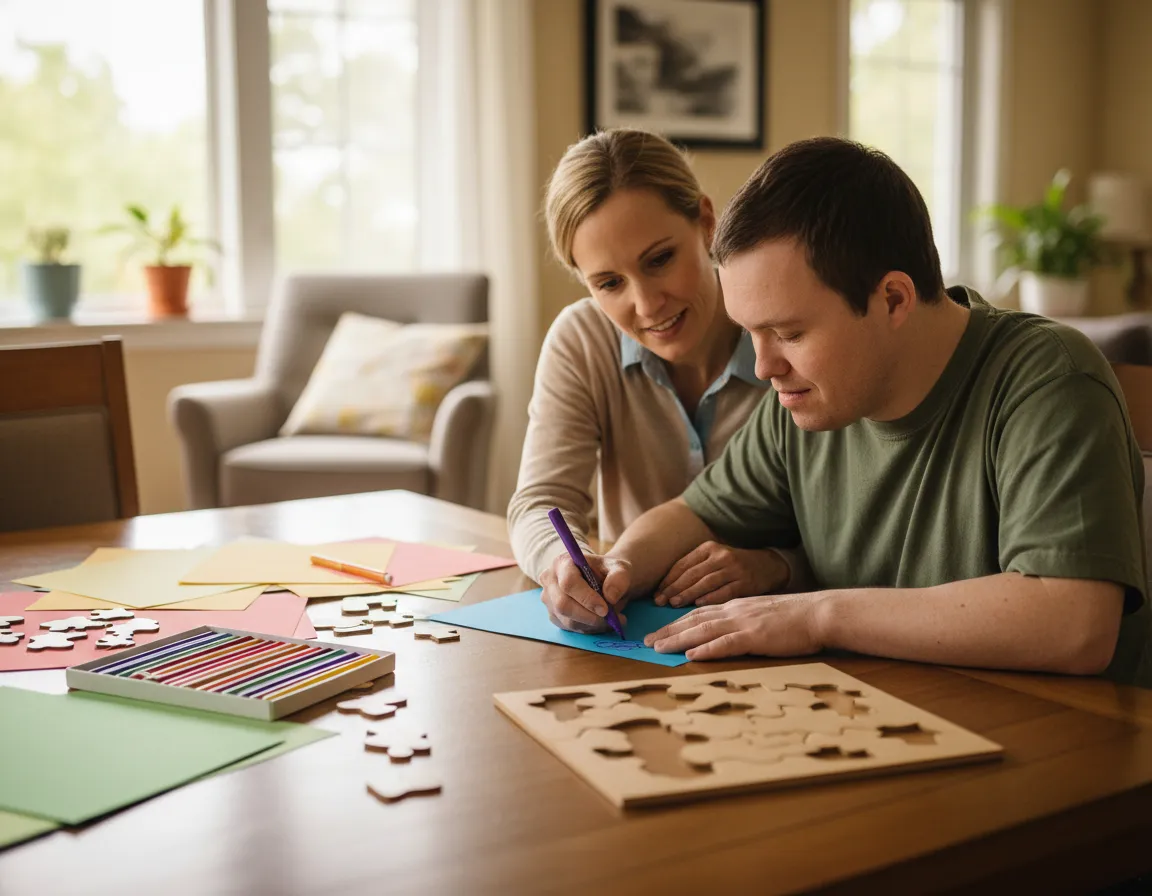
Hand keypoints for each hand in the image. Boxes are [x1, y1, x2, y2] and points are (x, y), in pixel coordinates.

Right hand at [539, 553, 630, 633]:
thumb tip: (610, 597)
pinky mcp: (554, 615)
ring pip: (568, 620)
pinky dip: (590, 629)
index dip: (586, 598)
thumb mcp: (620, 569)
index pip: (568, 583)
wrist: (606, 581)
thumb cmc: (609, 572)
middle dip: (589, 616)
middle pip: (563, 604)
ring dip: (593, 624)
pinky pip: (570, 628)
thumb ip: (618, 579)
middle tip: (611, 619)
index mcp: (563, 563)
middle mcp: (550, 580)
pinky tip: (603, 622)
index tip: (606, 609)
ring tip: (613, 620)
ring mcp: (549, 600)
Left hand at [644, 592, 822, 659]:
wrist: (818, 613)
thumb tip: (723, 634)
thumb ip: (742, 621)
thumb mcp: (762, 614)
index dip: (676, 623)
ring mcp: (744, 623)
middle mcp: (734, 611)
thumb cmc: (794, 618)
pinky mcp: (756, 637)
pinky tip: (692, 656)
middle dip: (668, 631)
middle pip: (693, 620)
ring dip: (678, 640)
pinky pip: (727, 644)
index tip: (658, 632)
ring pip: (703, 630)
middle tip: (646, 642)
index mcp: (736, 606)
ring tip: (658, 648)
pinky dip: (707, 650)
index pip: (699, 612)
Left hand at [653, 543, 788, 607]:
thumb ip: (694, 571)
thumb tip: (667, 590)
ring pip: (705, 582)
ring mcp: (734, 569)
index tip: (656, 594)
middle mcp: (721, 556)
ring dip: (687, 594)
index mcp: (709, 548)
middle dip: (673, 588)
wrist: (768, 566)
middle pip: (692, 573)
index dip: (668, 580)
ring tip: (673, 604)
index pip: (682, 564)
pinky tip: (698, 606)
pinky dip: (710, 598)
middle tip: (659, 602)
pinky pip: (724, 591)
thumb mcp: (714, 560)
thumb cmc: (734, 567)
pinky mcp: (746, 583)